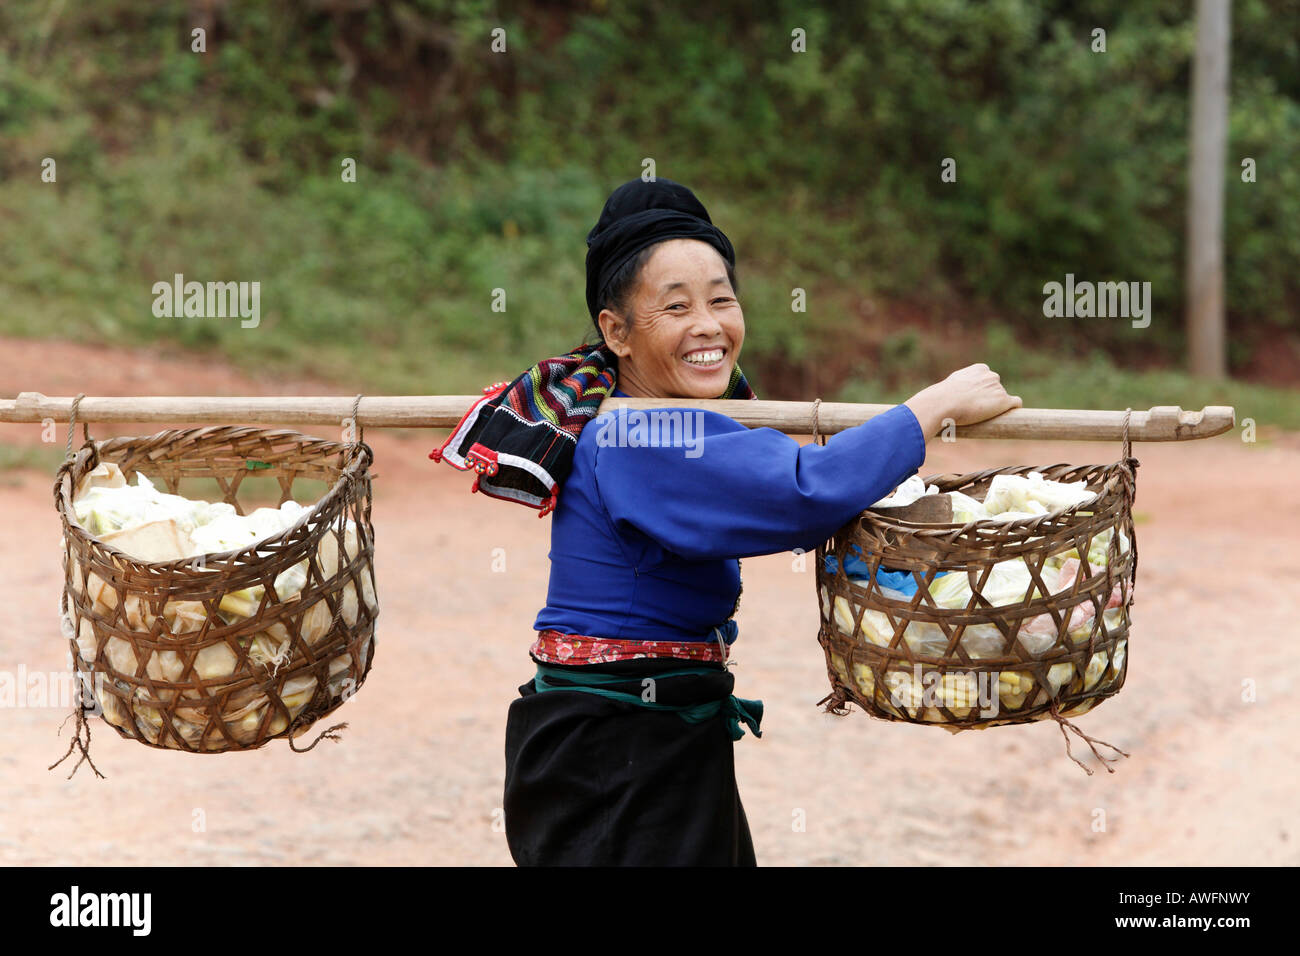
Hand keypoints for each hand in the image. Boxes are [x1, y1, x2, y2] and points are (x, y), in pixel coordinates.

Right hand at [904, 364, 1021, 437]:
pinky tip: (1007, 417)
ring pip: (1003, 400)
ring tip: (981, 418)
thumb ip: (947, 392)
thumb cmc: (939, 399)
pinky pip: (1016, 404)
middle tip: (976, 413)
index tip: (973, 403)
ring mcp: (998, 388)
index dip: (980, 393)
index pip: (987, 379)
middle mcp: (991, 375)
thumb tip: (924, 407)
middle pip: (996, 389)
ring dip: (996, 408)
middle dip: (990, 399)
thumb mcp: (944, 389)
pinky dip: (1013, 410)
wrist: (943, 404)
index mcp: (978, 369)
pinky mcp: (1003, 400)